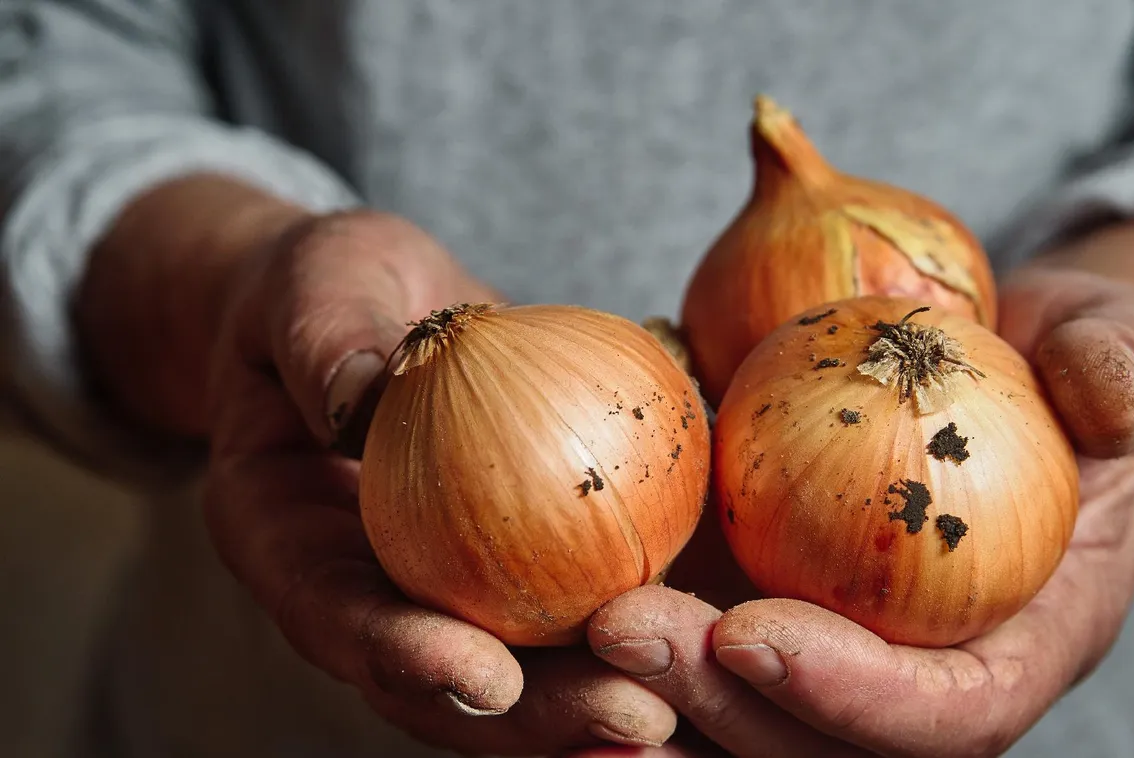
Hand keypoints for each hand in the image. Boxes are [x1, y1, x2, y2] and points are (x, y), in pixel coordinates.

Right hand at [202, 210, 678, 753]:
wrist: (373, 307)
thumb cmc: (326, 290)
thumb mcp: (314, 287)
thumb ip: (325, 339)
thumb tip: (356, 390)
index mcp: (295, 545)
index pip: (342, 620)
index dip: (408, 659)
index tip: (486, 676)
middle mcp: (377, 592)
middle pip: (453, 682)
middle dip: (542, 716)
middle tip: (634, 719)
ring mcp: (456, 587)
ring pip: (531, 673)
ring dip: (608, 696)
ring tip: (695, 704)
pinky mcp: (530, 563)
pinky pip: (589, 603)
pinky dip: (653, 629)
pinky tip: (728, 638)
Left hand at [571, 259, 1133, 756]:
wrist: (1017, 367)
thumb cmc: (1077, 362)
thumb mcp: (1120, 348)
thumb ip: (1123, 369)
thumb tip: (1105, 385)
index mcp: (1026, 642)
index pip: (950, 712)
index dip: (855, 698)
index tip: (757, 634)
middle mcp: (927, 673)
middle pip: (822, 743)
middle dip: (722, 704)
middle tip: (625, 628)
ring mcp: (844, 649)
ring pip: (746, 719)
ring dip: (657, 691)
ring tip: (579, 623)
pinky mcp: (778, 604)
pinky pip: (703, 652)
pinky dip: (635, 649)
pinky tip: (561, 605)